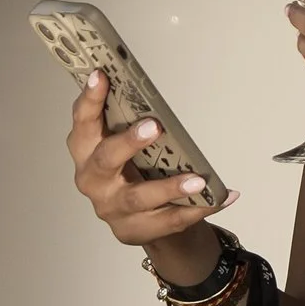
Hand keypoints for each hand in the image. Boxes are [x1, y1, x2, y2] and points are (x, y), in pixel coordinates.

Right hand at [66, 74, 222, 277]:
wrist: (138, 220)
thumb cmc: (129, 170)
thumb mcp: (122, 144)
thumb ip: (126, 121)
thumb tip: (147, 89)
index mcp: (86, 151)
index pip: (83, 122)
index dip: (89, 100)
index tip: (101, 75)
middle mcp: (94, 180)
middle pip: (106, 160)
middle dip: (128, 142)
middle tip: (154, 126)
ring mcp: (113, 208)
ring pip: (139, 197)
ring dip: (169, 187)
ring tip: (198, 180)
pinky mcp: (135, 230)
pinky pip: (170, 220)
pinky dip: (198, 208)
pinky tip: (221, 197)